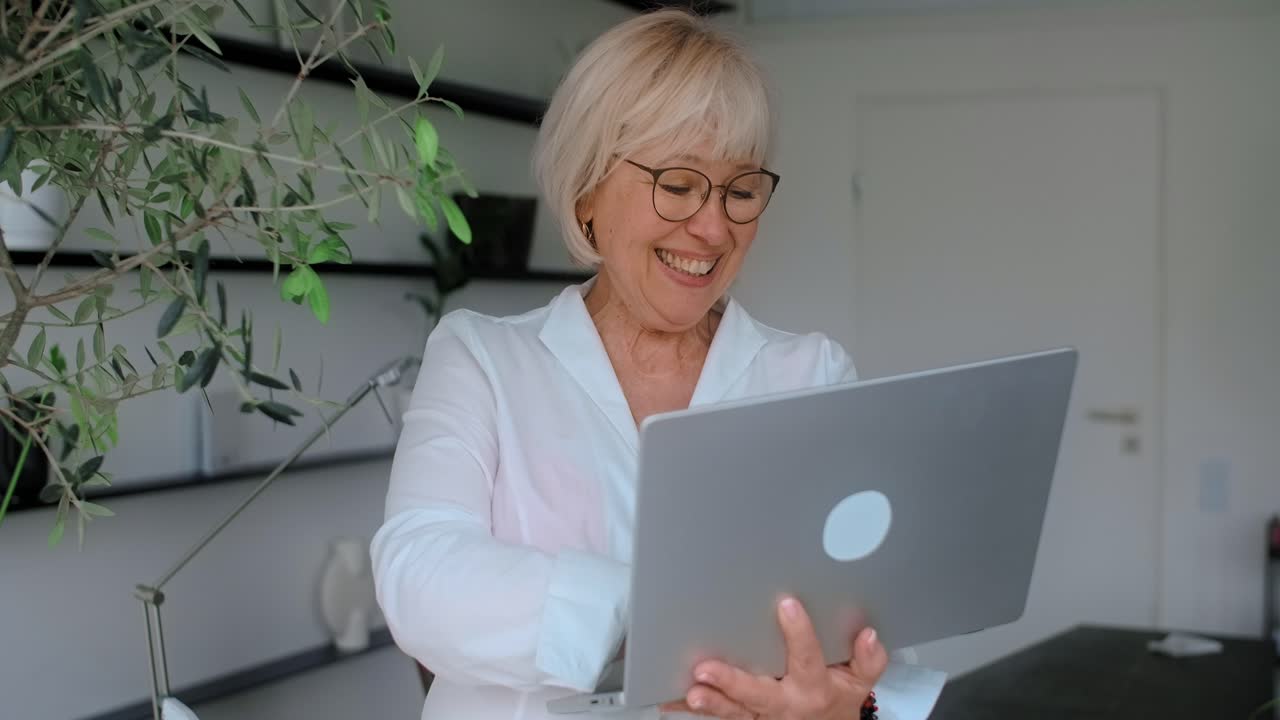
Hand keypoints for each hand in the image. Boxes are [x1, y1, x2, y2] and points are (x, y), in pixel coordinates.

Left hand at [659, 597, 887, 719]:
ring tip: (690, 689)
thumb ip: (868, 659)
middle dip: (732, 681)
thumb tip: (868, 634)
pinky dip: (694, 709)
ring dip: (710, 701)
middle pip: (758, 693)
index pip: (807, 658)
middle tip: (706, 668)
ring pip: (733, 710)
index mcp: (813, 687)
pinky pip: (719, 716)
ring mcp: (761, 716)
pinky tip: (673, 699)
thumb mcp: (860, 683)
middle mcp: (784, 704)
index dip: (799, 632)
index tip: (787, 605)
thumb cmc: (835, 701)